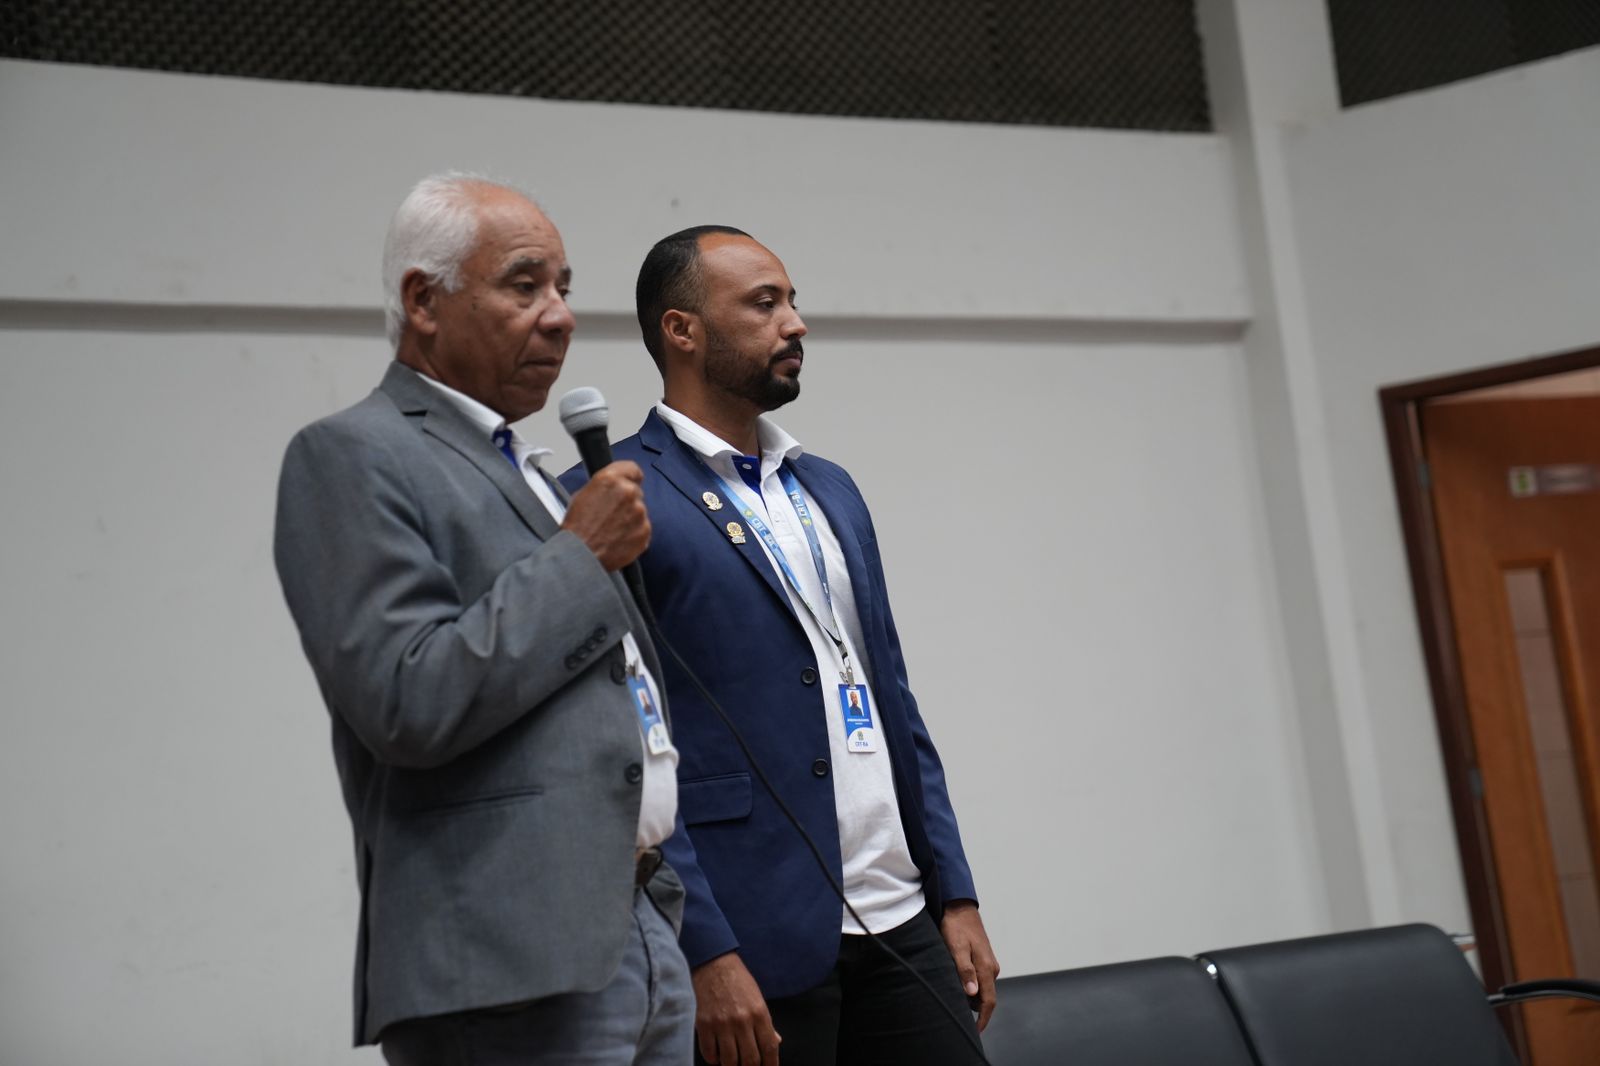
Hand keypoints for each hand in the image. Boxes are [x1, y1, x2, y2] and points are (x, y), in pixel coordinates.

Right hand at [561, 462, 649, 571]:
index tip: (631, 481)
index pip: (632, 469)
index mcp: (611, 479)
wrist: (581, 554)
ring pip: (640, 511)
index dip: (630, 477)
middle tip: (612, 514)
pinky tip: (618, 538)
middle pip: (635, 492)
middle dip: (627, 501)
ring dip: (630, 518)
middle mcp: (628, 492)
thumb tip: (615, 486)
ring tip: (612, 529)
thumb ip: (605, 486)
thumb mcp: (583, 494)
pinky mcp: (645, 531)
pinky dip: (634, 533)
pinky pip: (643, 528)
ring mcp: (639, 512)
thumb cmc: (577, 528)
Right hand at [692, 952, 781, 1064]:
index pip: (769, 1048)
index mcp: (759, 1013)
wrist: (712, 963)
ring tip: (732, 1062)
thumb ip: (766, 1023)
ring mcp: (722, 1024)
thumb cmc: (737, 980)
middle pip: (750, 1060)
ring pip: (730, 1061)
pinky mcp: (704, 1025)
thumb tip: (776, 1042)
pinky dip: (714, 1059)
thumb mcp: (757, 998)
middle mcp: (742, 1021)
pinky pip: (710, 1053)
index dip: (771, 1065)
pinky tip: (717, 1055)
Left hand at [939, 900, 999, 1031]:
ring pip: (983, 988)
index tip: (975, 1032)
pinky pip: (980, 979)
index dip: (983, 1019)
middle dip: (976, 1011)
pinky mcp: (983, 958)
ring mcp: (988, 962)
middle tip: (958, 1017)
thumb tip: (972, 993)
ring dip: (972, 998)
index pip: (988, 1001)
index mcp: (986, 967)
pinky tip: (958, 986)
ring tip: (954, 1001)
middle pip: (986, 998)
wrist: (959, 906)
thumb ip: (964, 970)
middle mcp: (991, 967)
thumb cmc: (955, 926)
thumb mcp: (956, 948)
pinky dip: (971, 987)